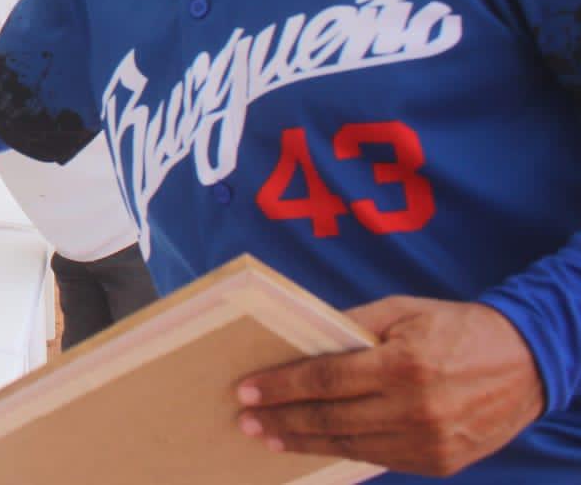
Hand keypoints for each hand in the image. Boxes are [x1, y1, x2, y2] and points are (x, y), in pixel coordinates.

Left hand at [236, 296, 543, 475]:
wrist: (527, 363)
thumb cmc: (458, 328)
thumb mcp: (404, 311)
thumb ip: (352, 323)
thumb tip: (301, 336)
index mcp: (404, 364)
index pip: (326, 379)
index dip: (282, 387)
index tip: (246, 390)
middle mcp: (416, 408)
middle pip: (331, 418)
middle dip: (282, 419)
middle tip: (246, 420)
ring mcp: (430, 441)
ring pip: (350, 445)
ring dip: (304, 442)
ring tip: (270, 437)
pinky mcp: (440, 463)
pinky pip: (379, 458)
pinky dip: (343, 451)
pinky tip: (316, 445)